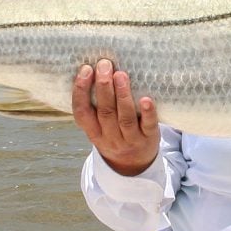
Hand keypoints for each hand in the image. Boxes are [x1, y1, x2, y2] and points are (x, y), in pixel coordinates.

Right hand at [71, 59, 160, 175]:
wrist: (133, 165)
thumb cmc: (114, 135)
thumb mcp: (98, 127)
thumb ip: (95, 105)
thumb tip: (94, 69)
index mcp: (93, 132)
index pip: (82, 112)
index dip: (81, 91)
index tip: (85, 69)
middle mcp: (110, 137)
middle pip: (105, 112)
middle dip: (103, 87)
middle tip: (104, 64)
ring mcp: (130, 139)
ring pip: (125, 118)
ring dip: (122, 95)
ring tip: (121, 75)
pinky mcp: (149, 138)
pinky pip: (148, 126)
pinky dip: (148, 113)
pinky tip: (147, 99)